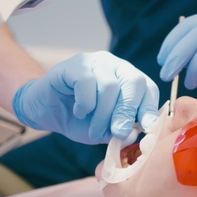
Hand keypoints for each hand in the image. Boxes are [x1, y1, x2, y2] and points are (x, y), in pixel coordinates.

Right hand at [13, 51, 159, 143]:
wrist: (46, 112)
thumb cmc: (80, 120)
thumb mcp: (104, 131)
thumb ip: (120, 132)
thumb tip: (134, 134)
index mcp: (129, 81)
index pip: (149, 89)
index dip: (150, 109)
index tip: (147, 129)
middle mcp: (116, 66)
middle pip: (134, 82)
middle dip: (127, 112)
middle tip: (118, 132)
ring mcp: (96, 62)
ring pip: (110, 86)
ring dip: (103, 114)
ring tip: (93, 131)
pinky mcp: (75, 64)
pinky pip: (87, 82)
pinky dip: (85, 103)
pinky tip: (79, 111)